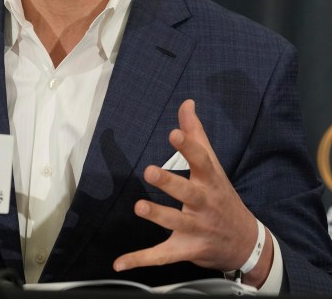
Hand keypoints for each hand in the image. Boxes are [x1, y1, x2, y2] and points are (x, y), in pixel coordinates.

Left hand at [113, 99, 272, 287]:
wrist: (245, 242)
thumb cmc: (222, 195)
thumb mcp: (212, 165)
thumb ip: (195, 134)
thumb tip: (186, 103)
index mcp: (210, 180)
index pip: (201, 160)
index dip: (188, 147)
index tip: (174, 133)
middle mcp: (204, 204)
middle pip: (188, 192)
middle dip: (170, 183)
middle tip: (150, 171)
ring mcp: (196, 228)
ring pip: (175, 223)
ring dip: (157, 216)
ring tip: (140, 206)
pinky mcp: (186, 249)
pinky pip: (162, 256)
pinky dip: (140, 260)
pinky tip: (119, 262)